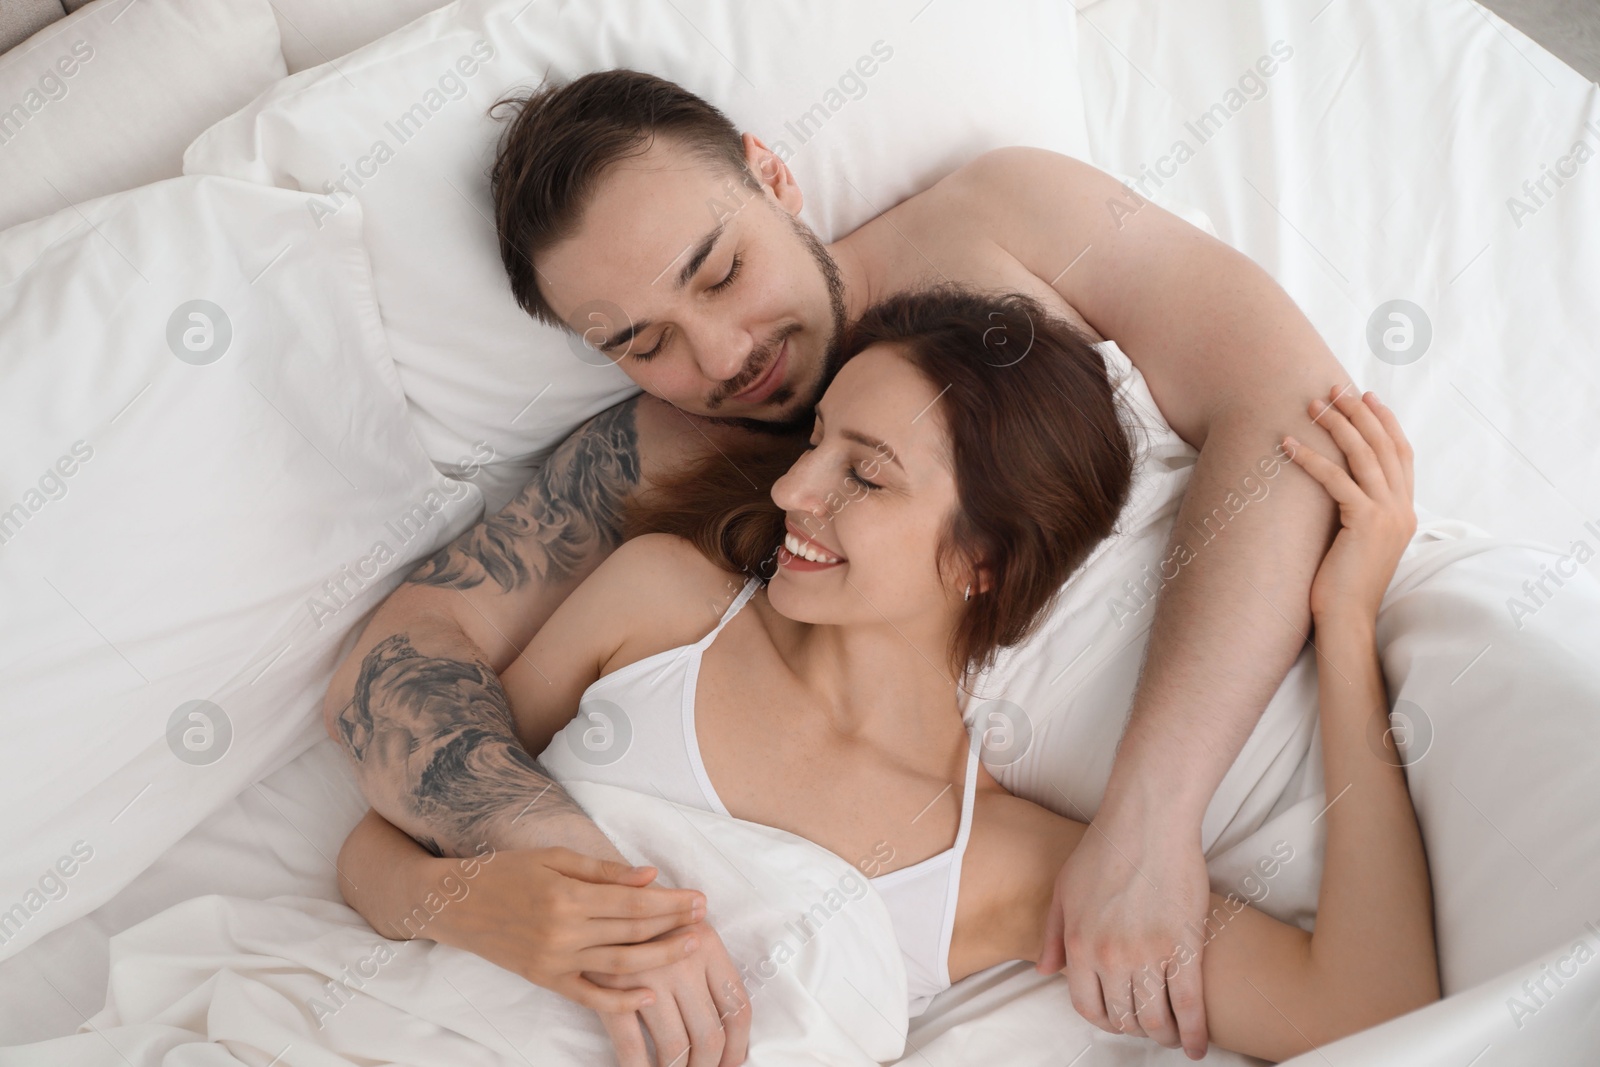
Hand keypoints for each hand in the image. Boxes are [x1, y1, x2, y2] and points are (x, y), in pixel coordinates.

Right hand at [428, 845, 707, 1014]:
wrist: (456, 904)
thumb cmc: (506, 872)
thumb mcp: (553, 857)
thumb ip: (602, 870)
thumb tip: (649, 876)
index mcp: (567, 895)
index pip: (632, 902)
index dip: (669, 901)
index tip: (698, 897)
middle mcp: (563, 931)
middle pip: (632, 932)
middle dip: (673, 925)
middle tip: (705, 919)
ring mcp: (555, 960)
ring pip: (619, 965)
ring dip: (660, 958)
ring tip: (692, 948)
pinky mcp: (546, 979)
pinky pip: (589, 996)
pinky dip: (620, 1001)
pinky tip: (649, 996)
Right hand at [588, 919, 750, 1066]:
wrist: (593, 891)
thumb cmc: (645, 910)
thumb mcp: (683, 921)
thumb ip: (708, 960)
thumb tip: (733, 1018)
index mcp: (707, 943)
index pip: (737, 1007)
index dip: (738, 1045)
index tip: (731, 1062)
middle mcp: (682, 960)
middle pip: (708, 1035)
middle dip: (709, 1066)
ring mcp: (646, 976)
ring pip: (675, 1047)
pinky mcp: (611, 989)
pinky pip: (631, 1045)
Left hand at [1039, 804, 1210, 1058]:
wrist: (1146, 822)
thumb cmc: (1103, 849)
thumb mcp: (1063, 890)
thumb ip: (1051, 936)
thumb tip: (1044, 972)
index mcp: (1079, 945)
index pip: (1087, 1006)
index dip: (1103, 1020)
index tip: (1116, 1021)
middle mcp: (1110, 958)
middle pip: (1123, 1016)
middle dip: (1135, 1028)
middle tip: (1148, 1026)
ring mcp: (1148, 955)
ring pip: (1156, 1018)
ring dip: (1164, 1035)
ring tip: (1172, 1036)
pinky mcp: (1185, 948)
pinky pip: (1191, 1006)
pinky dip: (1195, 1033)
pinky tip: (1198, 1047)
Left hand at [1285, 386, 1415, 622]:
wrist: (1349, 619)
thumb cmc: (1344, 582)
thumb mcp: (1359, 539)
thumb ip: (1361, 511)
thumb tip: (1340, 485)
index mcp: (1405, 510)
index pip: (1401, 453)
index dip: (1385, 422)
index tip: (1366, 397)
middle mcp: (1403, 508)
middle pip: (1383, 445)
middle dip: (1359, 412)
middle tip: (1335, 388)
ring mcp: (1389, 515)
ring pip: (1363, 455)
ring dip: (1336, 425)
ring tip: (1312, 404)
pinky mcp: (1366, 524)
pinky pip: (1336, 480)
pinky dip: (1311, 457)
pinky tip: (1288, 444)